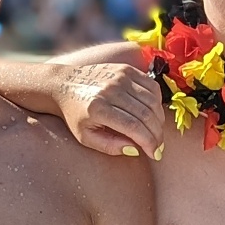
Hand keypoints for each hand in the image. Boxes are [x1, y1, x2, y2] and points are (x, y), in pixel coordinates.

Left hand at [52, 62, 167, 158]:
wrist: (64, 84)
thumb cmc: (75, 115)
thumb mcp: (86, 137)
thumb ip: (110, 146)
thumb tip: (136, 149)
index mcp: (98, 109)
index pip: (134, 127)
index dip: (149, 143)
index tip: (155, 154)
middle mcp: (111, 90)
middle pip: (146, 115)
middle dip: (157, 135)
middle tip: (159, 147)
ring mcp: (120, 77)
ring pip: (152, 101)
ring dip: (159, 120)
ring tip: (156, 132)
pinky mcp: (126, 69)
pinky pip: (152, 86)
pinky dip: (157, 102)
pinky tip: (153, 114)